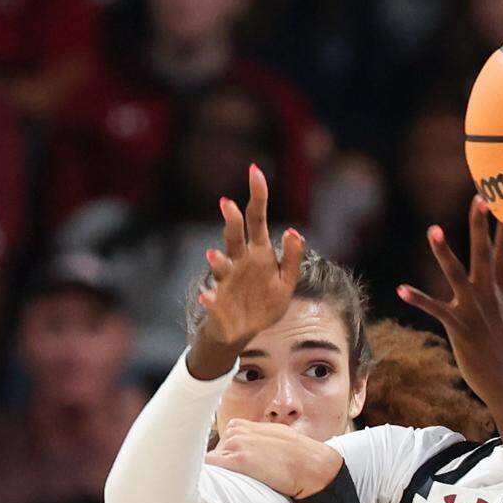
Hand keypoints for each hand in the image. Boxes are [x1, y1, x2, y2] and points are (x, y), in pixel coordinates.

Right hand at [199, 165, 304, 346]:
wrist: (243, 331)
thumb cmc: (264, 303)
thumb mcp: (286, 282)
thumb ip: (291, 258)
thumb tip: (294, 230)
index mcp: (259, 255)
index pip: (257, 219)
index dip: (257, 195)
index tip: (255, 170)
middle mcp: (239, 263)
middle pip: (234, 237)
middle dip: (230, 222)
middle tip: (226, 203)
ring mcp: (226, 282)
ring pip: (220, 266)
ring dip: (217, 260)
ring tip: (213, 254)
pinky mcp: (218, 304)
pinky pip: (212, 300)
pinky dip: (209, 299)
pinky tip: (207, 297)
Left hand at [206, 420, 342, 498]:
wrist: (313, 466)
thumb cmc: (299, 456)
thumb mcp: (274, 438)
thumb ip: (253, 441)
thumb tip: (241, 453)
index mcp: (243, 426)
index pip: (218, 444)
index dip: (222, 460)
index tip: (225, 471)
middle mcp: (236, 431)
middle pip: (212, 453)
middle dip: (219, 467)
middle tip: (232, 480)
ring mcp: (235, 444)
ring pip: (209, 462)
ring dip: (216, 474)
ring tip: (232, 485)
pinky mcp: (238, 459)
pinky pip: (210, 468)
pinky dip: (211, 477)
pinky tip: (218, 486)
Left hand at [397, 196, 502, 412]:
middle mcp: (489, 293)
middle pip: (485, 253)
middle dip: (481, 225)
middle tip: (481, 197)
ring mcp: (473, 309)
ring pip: (456, 274)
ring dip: (444, 252)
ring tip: (432, 229)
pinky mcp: (458, 326)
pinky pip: (435, 308)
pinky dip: (418, 298)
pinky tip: (400, 288)